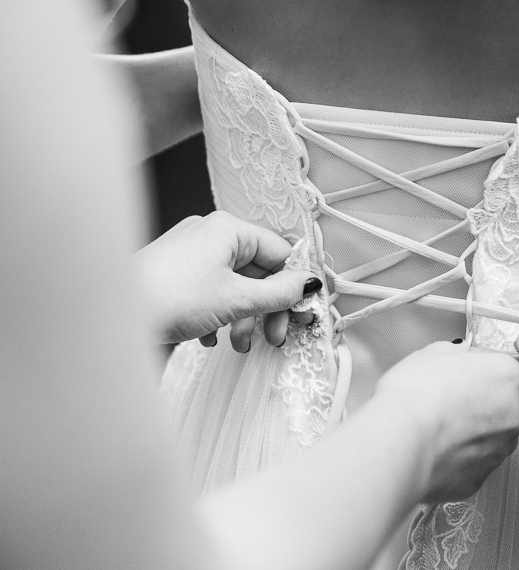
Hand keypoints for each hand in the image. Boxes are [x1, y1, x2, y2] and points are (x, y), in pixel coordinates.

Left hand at [134, 212, 321, 346]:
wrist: (110, 317)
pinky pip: (211, 292)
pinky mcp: (176, 274)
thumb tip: (309, 284)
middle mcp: (210, 235)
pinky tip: (210, 340)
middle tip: (273, 338)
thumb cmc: (171, 298)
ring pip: (234, 285)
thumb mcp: (237, 299)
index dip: (293, 287)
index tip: (300, 315)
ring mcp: (191, 253)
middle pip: (258, 272)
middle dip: (267, 309)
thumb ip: (279, 293)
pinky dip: (219, 316)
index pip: (280, 253)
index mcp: (229, 230)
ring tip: (237, 345)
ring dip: (243, 318)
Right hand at [374, 341, 518, 502]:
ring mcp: (501, 449)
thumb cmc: (416, 396)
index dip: (507, 368)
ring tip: (453, 424)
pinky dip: (468, 456)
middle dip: (509, 400)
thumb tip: (456, 355)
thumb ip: (454, 353)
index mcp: (508, 376)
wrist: (402, 441)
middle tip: (476, 396)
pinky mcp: (481, 477)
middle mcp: (515, 414)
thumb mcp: (431, 354)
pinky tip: (443, 447)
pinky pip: (481, 464)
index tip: (489, 369)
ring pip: (506, 436)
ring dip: (488, 429)